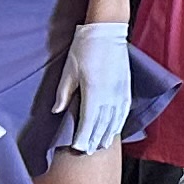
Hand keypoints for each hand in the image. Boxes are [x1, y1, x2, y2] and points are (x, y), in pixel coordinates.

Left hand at [51, 21, 138, 152]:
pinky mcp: (126, 87)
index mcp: (93, 91)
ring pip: (115, 120)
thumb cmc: (84, 48)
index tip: (78, 148)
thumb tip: (57, 111)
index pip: (88, 121)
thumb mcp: (68, 70)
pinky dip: (119, 123)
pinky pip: (124, 111)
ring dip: (107, 134)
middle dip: (94, 140)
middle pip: (102, 124)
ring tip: (101, 146)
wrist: (107, 31)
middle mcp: (109, 94)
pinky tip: (115, 130)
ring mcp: (120, 91)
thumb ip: (64, 93)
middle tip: (88, 152)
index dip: (83, 137)